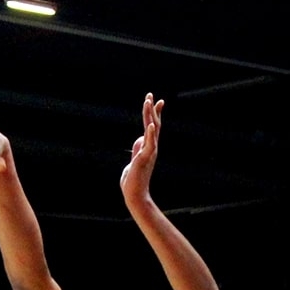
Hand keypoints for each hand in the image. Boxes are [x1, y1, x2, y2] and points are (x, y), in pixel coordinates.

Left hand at [120, 93, 161, 210]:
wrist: (135, 195)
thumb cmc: (133, 181)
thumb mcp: (134, 160)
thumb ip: (137, 149)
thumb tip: (138, 138)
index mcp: (148, 147)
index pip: (152, 127)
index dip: (154, 113)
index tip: (156, 100)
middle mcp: (151, 148)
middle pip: (154, 124)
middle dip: (152, 109)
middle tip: (150, 94)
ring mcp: (149, 153)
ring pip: (151, 130)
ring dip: (149, 115)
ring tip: (148, 102)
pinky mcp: (144, 158)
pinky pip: (149, 144)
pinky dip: (150, 134)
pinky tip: (150, 124)